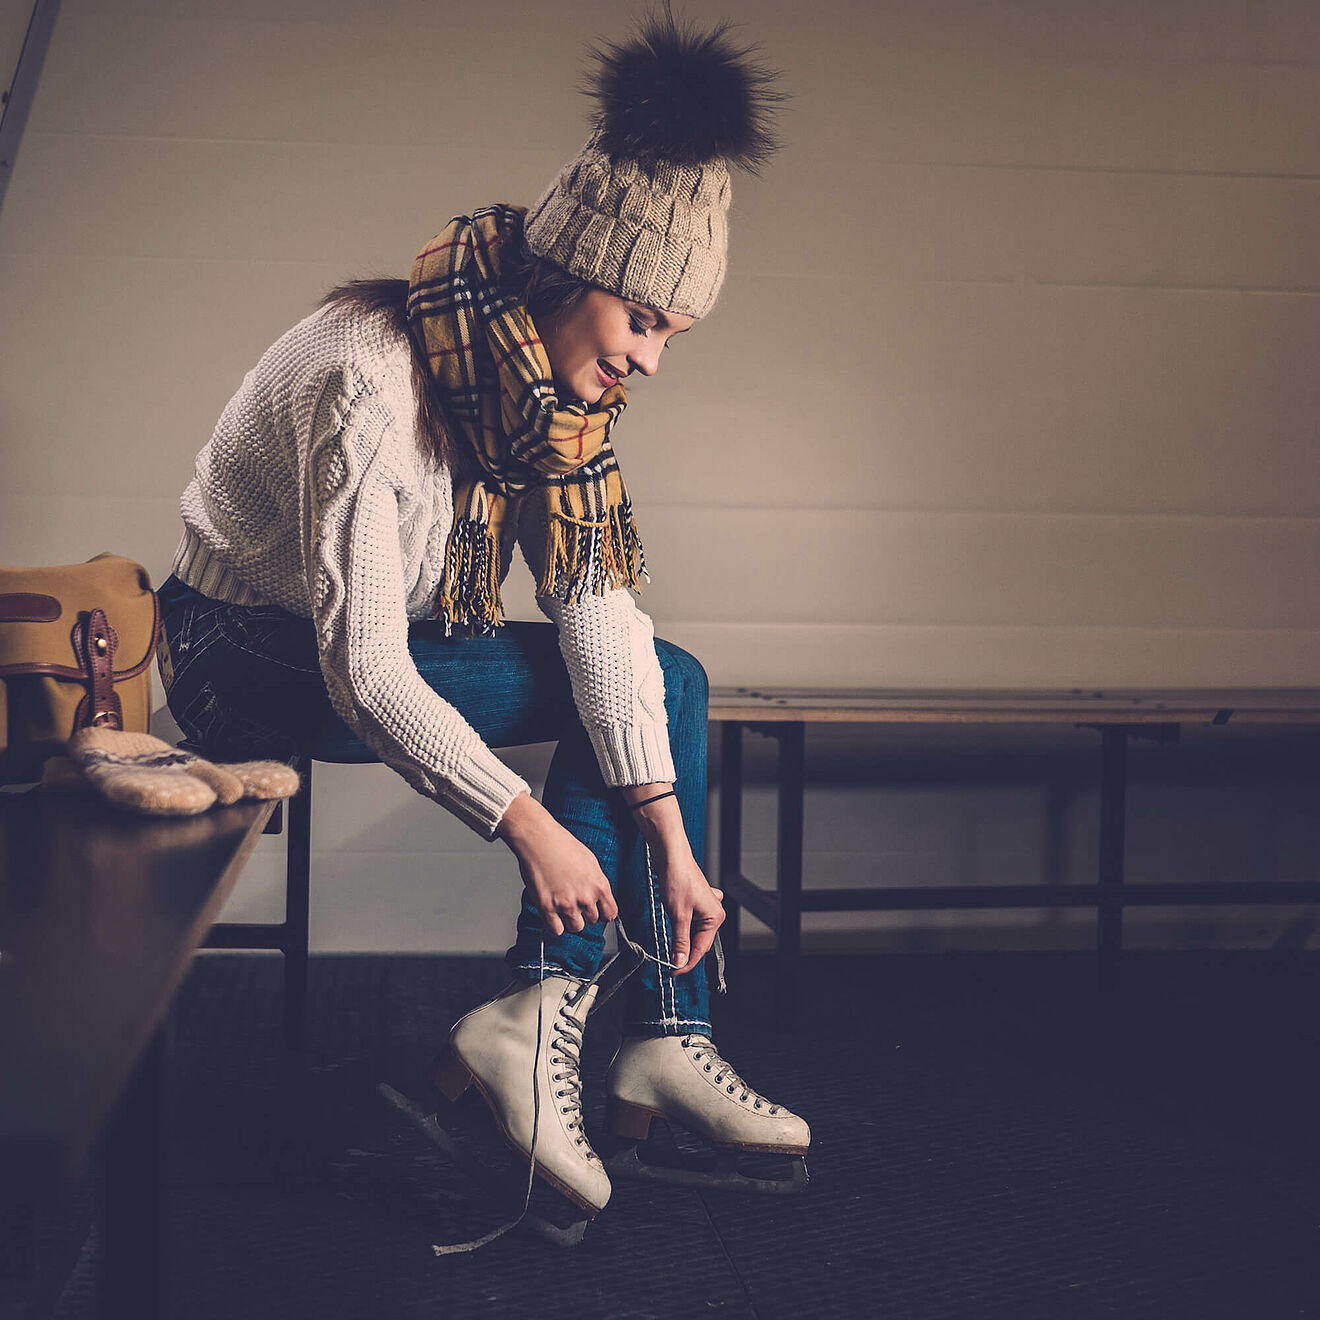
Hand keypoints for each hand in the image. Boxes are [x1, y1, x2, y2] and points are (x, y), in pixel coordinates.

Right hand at [495, 792, 617, 936]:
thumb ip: (595, 882)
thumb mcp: (590, 861)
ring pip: (576, 928)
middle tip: (574, 903)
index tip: (598, 913)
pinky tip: (552, 915)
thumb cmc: (561, 844)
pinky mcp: (547, 907)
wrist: (538, 838)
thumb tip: (598, 896)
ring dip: (570, 921)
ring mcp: (566, 903)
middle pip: (592, 921)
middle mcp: (585, 896)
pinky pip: (556, 930)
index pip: (610, 914)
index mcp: (599, 884)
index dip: (603, 914)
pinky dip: (554, 926)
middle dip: (584, 914)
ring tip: (562, 907)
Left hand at [621, 785, 723, 974]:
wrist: (670, 855)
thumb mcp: (678, 915)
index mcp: (715, 917)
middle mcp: (714, 912)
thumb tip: (680, 961)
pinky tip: (675, 928)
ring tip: (669, 947)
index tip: (673, 972)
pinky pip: (690, 922)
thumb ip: (680, 941)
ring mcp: (705, 907)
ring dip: (681, 940)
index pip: (701, 949)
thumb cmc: (678, 878)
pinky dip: (681, 929)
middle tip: (668, 963)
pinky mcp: (694, 902)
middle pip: (699, 942)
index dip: (686, 963)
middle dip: (684, 952)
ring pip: (693, 933)